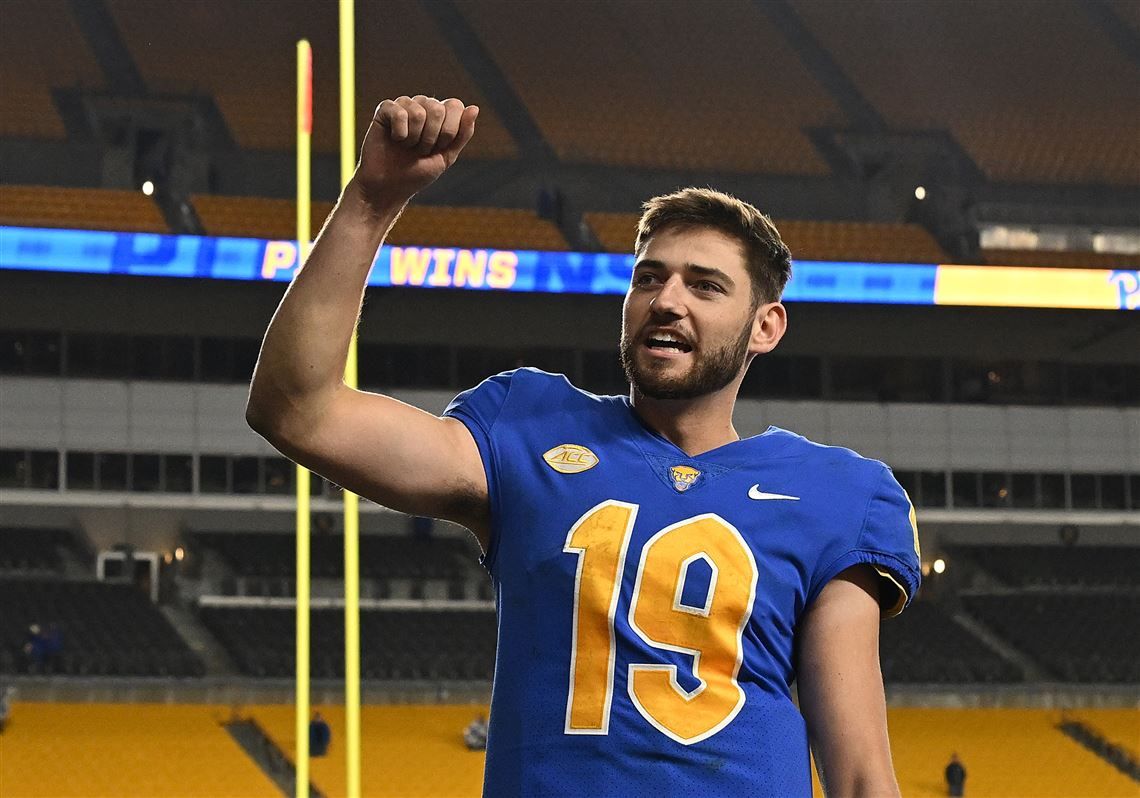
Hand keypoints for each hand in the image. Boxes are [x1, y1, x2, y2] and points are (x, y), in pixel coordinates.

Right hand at [352, 95, 478, 209]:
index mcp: (440, 114)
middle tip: (421, 150)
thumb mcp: (447, 156)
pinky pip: (398, 113)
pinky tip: (395, 139)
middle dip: (432, 138)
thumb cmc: (419, 172)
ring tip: (408, 146)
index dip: (449, 131)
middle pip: (437, 109)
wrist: (391, 187)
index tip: (439, 147)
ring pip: (418, 113)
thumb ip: (463, 133)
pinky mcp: (385, 109)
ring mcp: (403, 105)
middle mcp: (423, 104)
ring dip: (415, 138)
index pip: (455, 105)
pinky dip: (400, 133)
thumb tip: (474, 108)